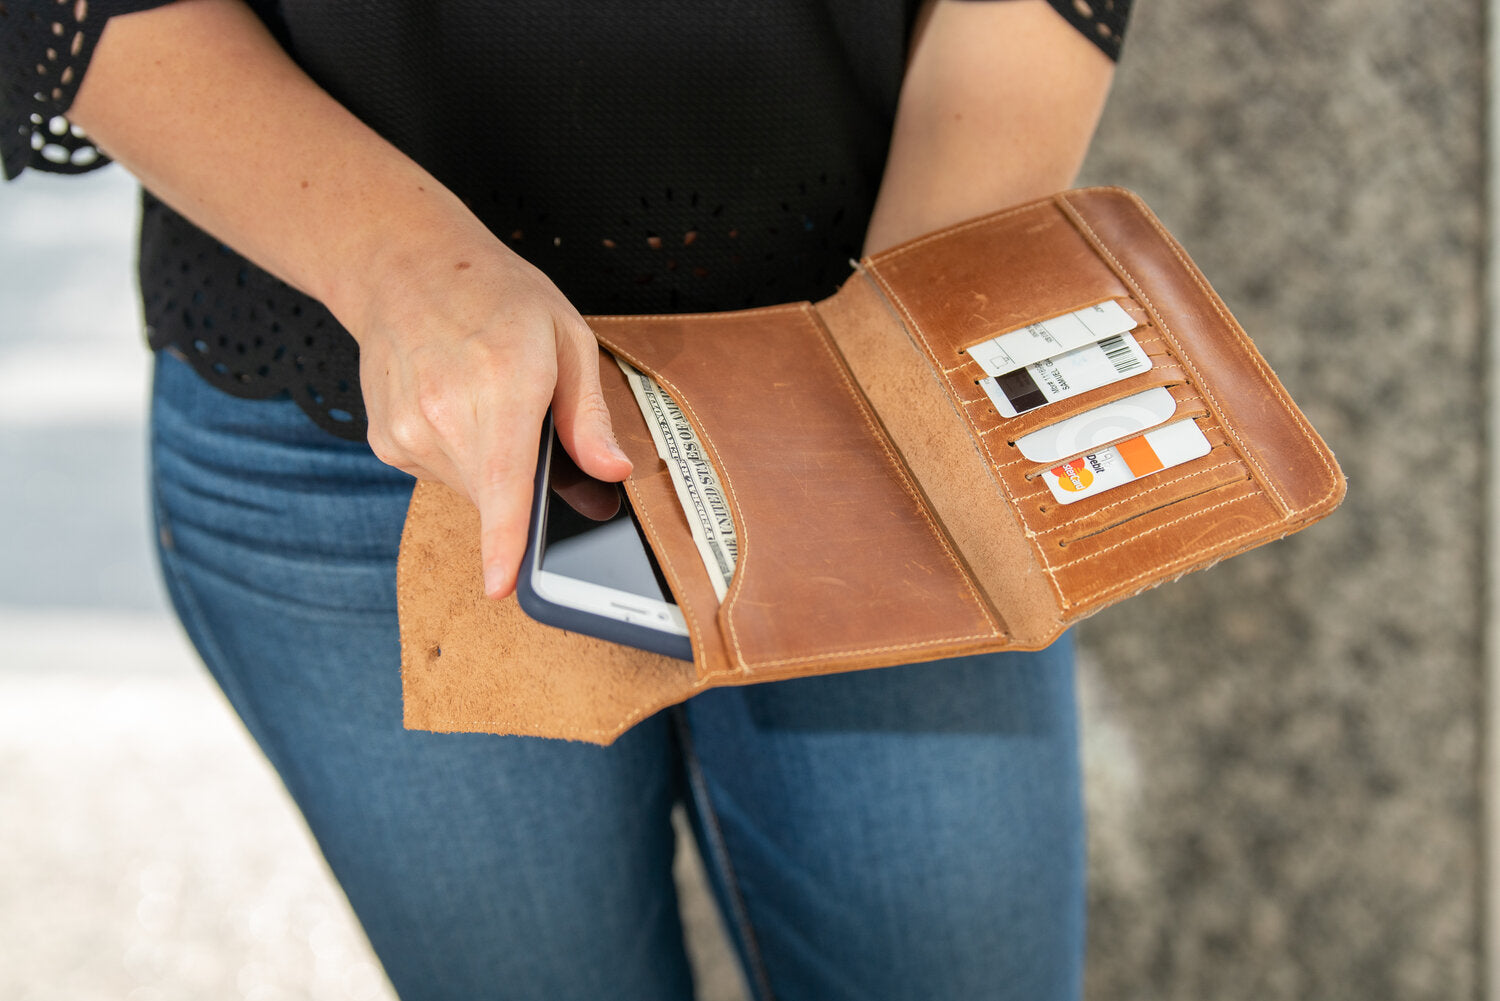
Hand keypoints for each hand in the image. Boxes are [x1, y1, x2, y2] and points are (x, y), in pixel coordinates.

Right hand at [354, 235, 631, 598]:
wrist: (402, 267)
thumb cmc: (494, 295)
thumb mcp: (565, 336)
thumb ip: (588, 413)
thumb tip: (612, 470)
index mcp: (503, 385)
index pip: (503, 482)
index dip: (504, 541)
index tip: (500, 586)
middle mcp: (445, 413)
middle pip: (498, 495)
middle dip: (520, 475)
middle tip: (519, 412)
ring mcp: (408, 431)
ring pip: (470, 489)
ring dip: (487, 462)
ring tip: (479, 395)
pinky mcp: (387, 443)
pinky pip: (440, 475)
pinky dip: (455, 454)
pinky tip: (451, 404)